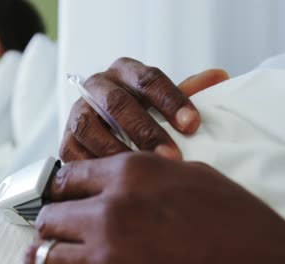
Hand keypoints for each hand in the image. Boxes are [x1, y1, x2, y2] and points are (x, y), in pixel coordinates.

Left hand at [26, 153, 284, 263]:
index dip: (58, 188)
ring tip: (50, 253)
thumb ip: (140, 175)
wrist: (258, 257)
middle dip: (53, 221)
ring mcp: (109, 249)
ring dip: (50, 251)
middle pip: (50, 214)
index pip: (65, 176)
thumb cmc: (229, 216)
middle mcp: (111, 207)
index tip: (58, 196)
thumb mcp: (185, 175)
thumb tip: (113, 182)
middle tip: (58, 227)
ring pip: (48, 250)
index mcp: (128, 172)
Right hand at [60, 57, 228, 161]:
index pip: (147, 79)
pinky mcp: (66, 139)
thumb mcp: (164, 101)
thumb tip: (218, 77)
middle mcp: (97, 87)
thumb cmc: (143, 115)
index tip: (192, 125)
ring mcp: (77, 112)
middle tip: (171, 156)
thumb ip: (188, 91)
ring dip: (116, 150)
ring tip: (139, 172)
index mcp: (124, 72)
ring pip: (89, 126)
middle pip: (116, 103)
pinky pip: (72, 153)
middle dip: (145, 130)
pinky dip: (92, 166)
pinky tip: (113, 180)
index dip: (171, 100)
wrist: (108, 129)